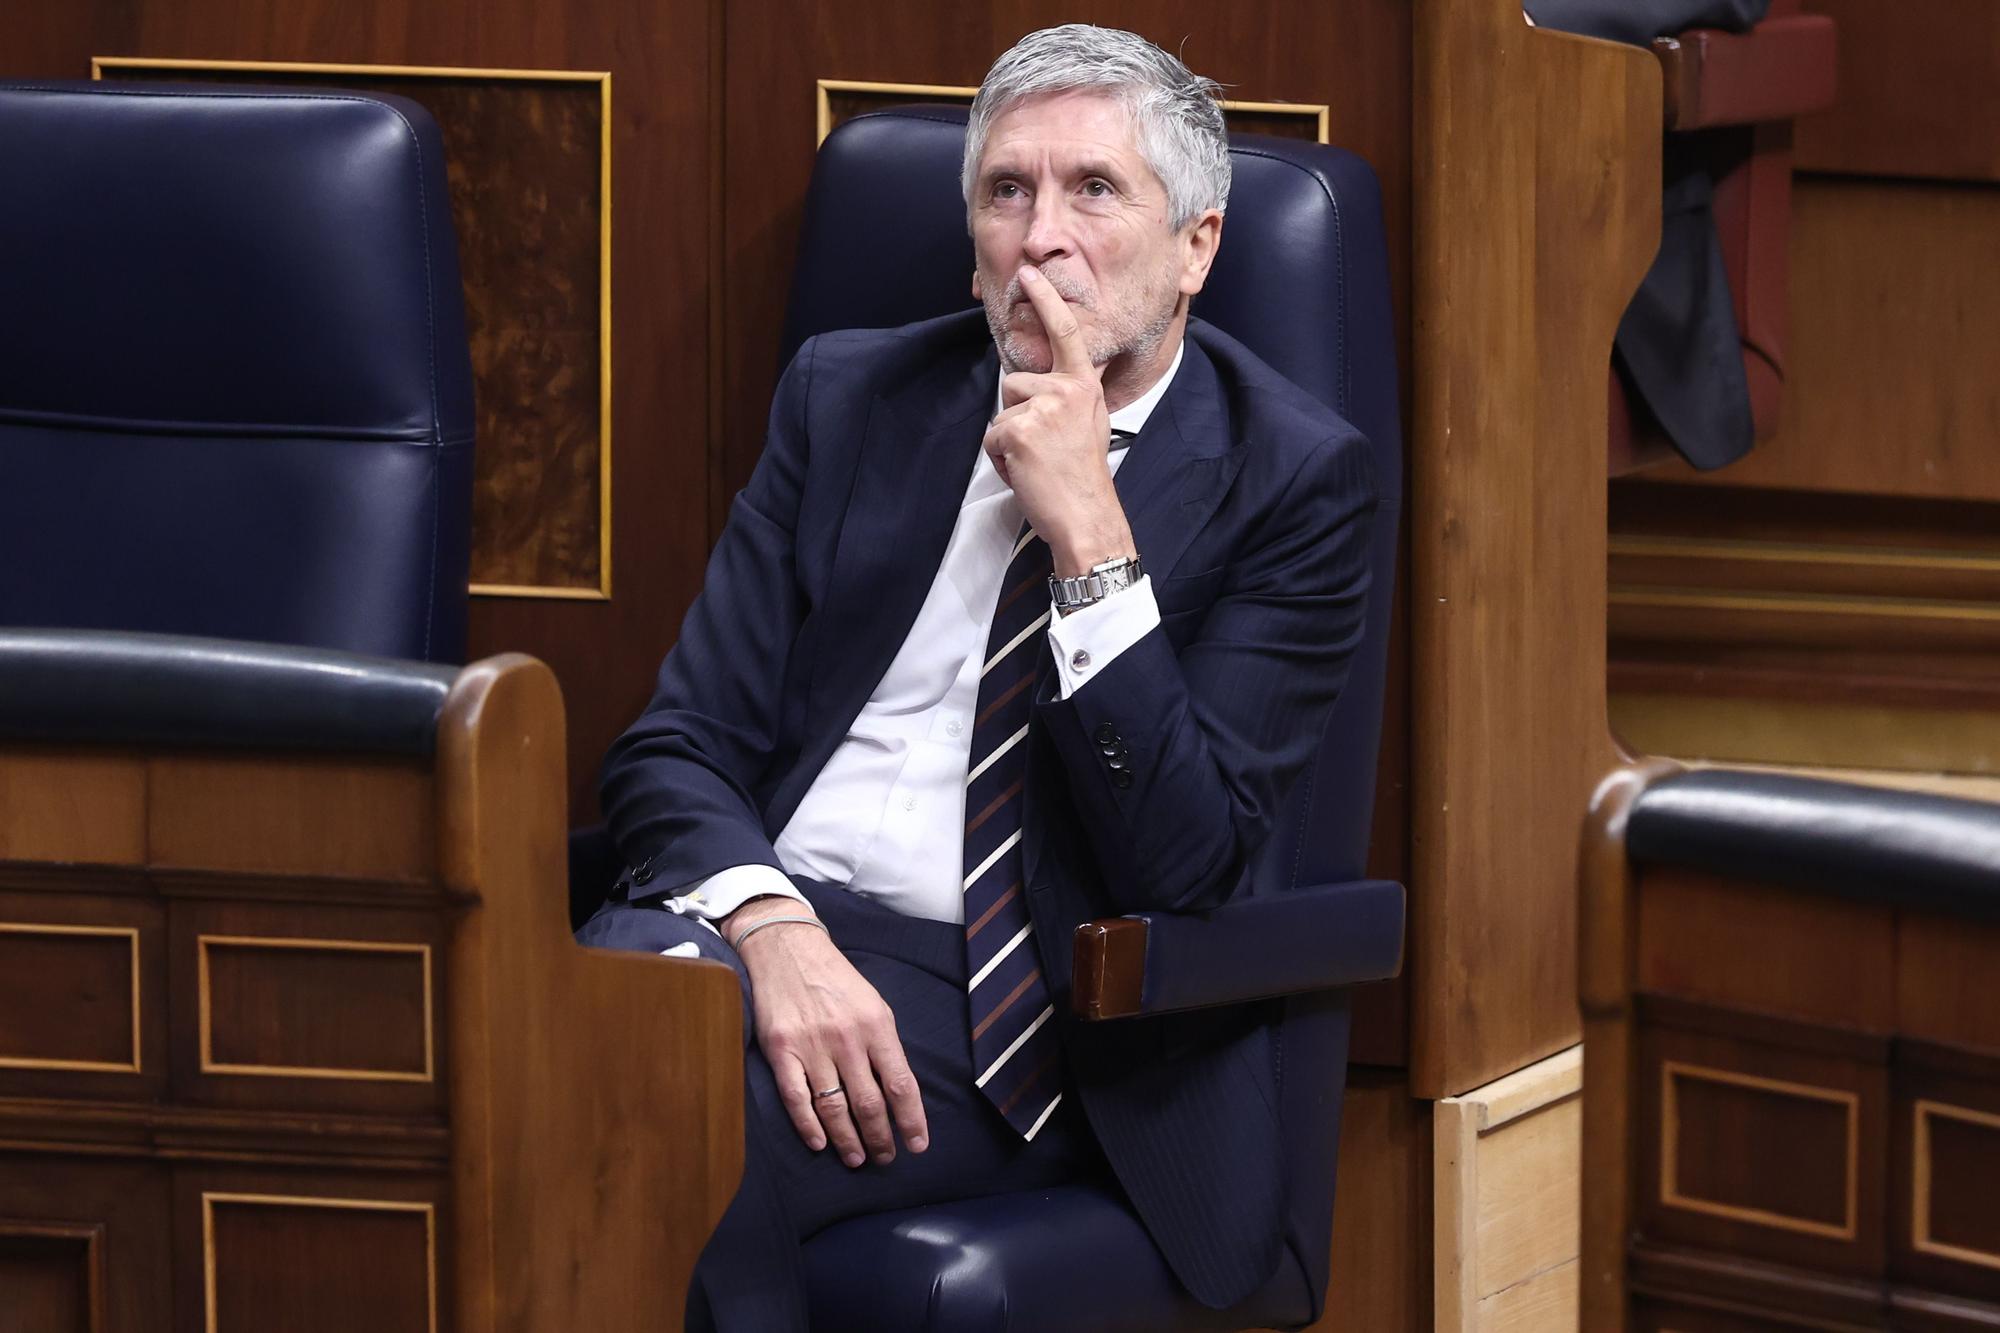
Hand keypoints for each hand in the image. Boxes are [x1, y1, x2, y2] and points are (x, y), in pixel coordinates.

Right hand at [723, 897, 928, 1166]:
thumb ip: (884, 1045)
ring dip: (849, 1141)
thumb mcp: (872, 1004)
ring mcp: (812, 1046)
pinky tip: (820, 1143)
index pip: (901, 1085)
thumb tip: (898, 1092)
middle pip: (870, 1104)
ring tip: (858, 1158)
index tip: (918, 1145)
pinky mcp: (781, 1050)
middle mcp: (847, 1038)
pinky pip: (797, 1099)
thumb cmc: (835, 979)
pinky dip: (809, 1127)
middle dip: (881, 1138)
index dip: (911, 1120)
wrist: (787, 948)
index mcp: (877, 1025)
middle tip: (886, 1158)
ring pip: (835, 1108)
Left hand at [985, 266, 1137, 575]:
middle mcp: (1066, 389)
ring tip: (1037, 460)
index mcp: (1084, 385)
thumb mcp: (1089, 423)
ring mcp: (1042, 408)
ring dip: (1009, 438)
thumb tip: (1047, 384)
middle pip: (1014, 382)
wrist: (1086, 516)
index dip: (1046, 300)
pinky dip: (1002, 459)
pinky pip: (993, 437)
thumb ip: (1071, 396)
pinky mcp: (1020, 430)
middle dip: (1018, 414)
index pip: (1065, 333)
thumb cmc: (1083, 476)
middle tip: (1045, 448)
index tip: (1029, 274)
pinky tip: (1027, 472)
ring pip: (1002, 410)